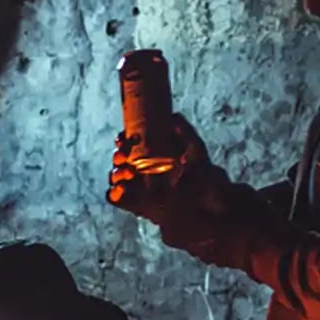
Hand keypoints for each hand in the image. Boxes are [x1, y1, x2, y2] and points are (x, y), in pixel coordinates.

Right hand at [107, 115, 222, 227]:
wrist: (206, 201)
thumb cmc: (202, 175)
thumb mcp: (195, 149)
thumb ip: (184, 131)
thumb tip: (173, 116)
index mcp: (150, 154)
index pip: (129, 144)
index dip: (123, 141)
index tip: (123, 138)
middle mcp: (140, 170)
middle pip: (119, 159)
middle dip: (118, 155)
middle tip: (123, 155)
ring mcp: (136, 187)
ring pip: (115, 176)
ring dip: (116, 172)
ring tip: (128, 172)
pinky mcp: (134, 204)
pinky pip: (114, 197)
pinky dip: (113, 192)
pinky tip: (121, 188)